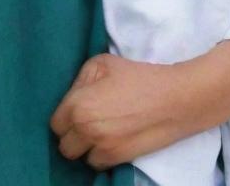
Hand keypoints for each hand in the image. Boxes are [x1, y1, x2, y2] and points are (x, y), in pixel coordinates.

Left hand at [50, 43, 229, 169]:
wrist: (173, 98)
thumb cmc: (137, 76)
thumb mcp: (101, 63)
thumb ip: (80, 81)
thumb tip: (73, 97)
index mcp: (79, 106)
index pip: (55, 123)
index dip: (65, 116)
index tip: (76, 109)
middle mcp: (86, 131)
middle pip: (64, 145)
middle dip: (72, 134)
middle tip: (87, 121)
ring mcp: (103, 148)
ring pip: (81, 158)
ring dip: (86, 147)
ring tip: (100, 131)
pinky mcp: (119, 159)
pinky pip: (98, 165)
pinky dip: (101, 155)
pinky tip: (111, 140)